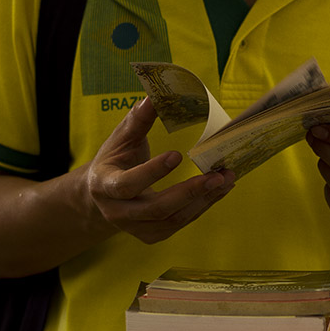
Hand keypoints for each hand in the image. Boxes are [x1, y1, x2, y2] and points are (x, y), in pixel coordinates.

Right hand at [86, 97, 235, 243]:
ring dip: (203, 200)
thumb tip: (155, 95)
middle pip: (157, 209)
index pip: (127, 184)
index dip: (152, 172)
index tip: (178, 155)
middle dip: (191, 192)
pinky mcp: (152, 235)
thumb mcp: (120, 139)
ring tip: (226, 179)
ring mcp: (135, 228)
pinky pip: (180, 223)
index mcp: (104, 185)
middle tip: (218, 175)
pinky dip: (202, 206)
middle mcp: (117, 212)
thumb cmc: (114, 160)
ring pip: (173, 220)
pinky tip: (219, 189)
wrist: (102, 196)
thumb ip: (138, 120)